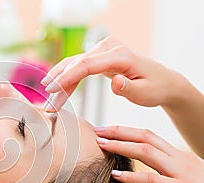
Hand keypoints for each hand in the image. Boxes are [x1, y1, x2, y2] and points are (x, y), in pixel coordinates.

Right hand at [42, 37, 185, 111]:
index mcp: (120, 56)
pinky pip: (78, 67)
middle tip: (47, 105)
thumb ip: (129, 88)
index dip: (67, 77)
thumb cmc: (155, 88)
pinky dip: (66, 80)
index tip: (52, 90)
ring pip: (73, 65)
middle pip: (76, 64)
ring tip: (49, 101)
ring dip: (59, 82)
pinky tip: (56, 91)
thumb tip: (115, 81)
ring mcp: (102, 51)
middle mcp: (109, 48)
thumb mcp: (145, 93)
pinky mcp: (99, 57)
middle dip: (59, 85)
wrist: (163, 81)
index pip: (87, 65)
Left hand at [94, 125, 203, 182]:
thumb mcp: (187, 173)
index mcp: (178, 155)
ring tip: (100, 145)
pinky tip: (115, 175)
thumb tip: (147, 165)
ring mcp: (181, 173)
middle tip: (96, 130)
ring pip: (146, 153)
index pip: (149, 135)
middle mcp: (178, 159)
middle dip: (118, 132)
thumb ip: (168, 167)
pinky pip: (154, 181)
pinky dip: (133, 177)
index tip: (105, 129)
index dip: (126, 130)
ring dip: (121, 146)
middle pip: (145, 137)